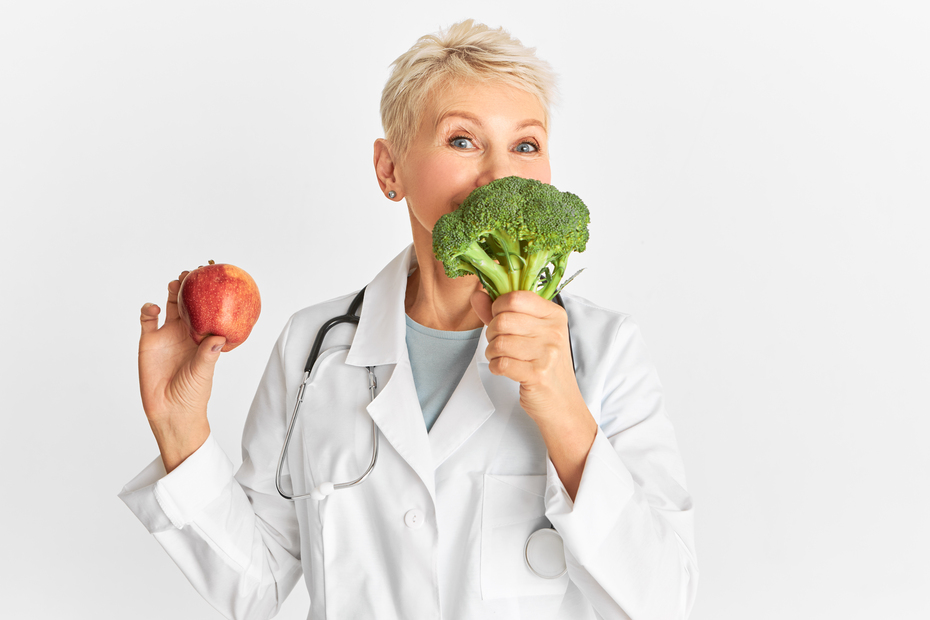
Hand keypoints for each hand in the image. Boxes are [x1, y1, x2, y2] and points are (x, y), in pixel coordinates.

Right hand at [138, 272, 225, 471]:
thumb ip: (208, 354)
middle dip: (191, 286)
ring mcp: (167, 335)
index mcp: (203, 337)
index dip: (212, 296)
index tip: (216, 280)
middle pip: (189, 303)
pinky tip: (155, 308)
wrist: (170, 410)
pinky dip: (149, 309)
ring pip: (170, 306)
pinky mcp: (149, 340)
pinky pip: (148, 319)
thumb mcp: (203, 372)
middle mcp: (186, 332)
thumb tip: (219, 336)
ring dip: (173, 292)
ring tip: (177, 282)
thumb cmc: (193, 393)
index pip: (209, 311)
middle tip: (194, 273)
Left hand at [471, 290, 596, 499]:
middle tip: (498, 343)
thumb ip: (500, 313)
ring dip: (492, 353)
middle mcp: (554, 331)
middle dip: (491, 333)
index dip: (497, 308)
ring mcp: (548, 352)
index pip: (515, 298)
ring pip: (499, 342)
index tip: (499, 319)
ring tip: (502, 358)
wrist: (561, 403)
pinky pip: (501, 363)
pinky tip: (504, 369)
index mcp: (553, 315)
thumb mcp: (528, 334)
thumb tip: (476, 294)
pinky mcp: (538, 374)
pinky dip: (496, 367)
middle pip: (502, 320)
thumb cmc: (543, 365)